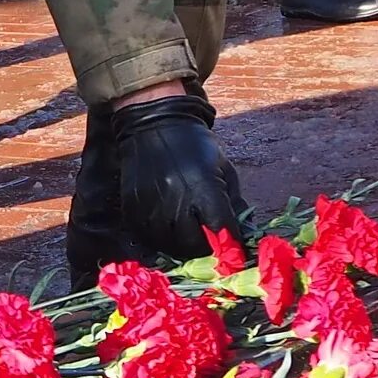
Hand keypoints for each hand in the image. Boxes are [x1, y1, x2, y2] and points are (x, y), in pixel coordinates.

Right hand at [110, 88, 247, 262]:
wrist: (154, 126)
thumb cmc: (196, 147)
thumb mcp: (223, 169)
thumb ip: (235, 204)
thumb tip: (244, 238)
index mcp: (203, 186)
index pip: (221, 230)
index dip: (230, 244)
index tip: (234, 251)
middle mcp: (175, 198)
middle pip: (194, 245)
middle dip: (206, 249)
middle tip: (209, 243)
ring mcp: (151, 205)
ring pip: (171, 246)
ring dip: (182, 246)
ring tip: (188, 234)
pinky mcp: (133, 208)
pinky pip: (149, 238)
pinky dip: (161, 239)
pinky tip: (168, 227)